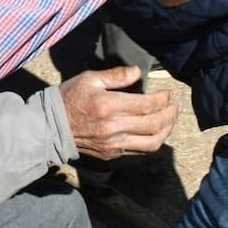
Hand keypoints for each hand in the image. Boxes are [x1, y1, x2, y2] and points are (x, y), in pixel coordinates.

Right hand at [60, 65, 178, 160]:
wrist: (51, 127)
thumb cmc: (70, 98)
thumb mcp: (90, 78)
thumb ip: (116, 75)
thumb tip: (138, 72)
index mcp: (109, 106)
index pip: (147, 105)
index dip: (163, 99)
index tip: (168, 93)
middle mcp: (113, 128)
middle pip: (154, 125)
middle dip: (170, 114)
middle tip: (175, 106)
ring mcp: (113, 145)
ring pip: (151, 143)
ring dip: (166, 131)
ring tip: (170, 120)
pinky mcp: (111, 155)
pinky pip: (139, 151)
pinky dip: (153, 141)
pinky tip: (156, 131)